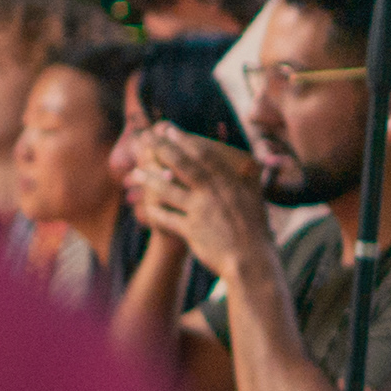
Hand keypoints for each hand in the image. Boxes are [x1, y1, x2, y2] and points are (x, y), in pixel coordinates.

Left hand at [129, 126, 275, 273]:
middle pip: (184, 166)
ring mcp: (202, 211)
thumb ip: (248, 177)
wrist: (253, 260)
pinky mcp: (191, 230)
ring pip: (169, 190)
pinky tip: (144, 208)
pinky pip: (167, 218)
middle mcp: (215, 192)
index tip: (169, 129)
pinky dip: (154, 213)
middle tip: (146, 137)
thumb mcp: (255, 197)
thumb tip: (251, 160)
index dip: (184, 140)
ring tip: (135, 172)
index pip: (204, 155)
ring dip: (149, 180)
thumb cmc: (255, 229)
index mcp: (231, 181)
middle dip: (162, 149)